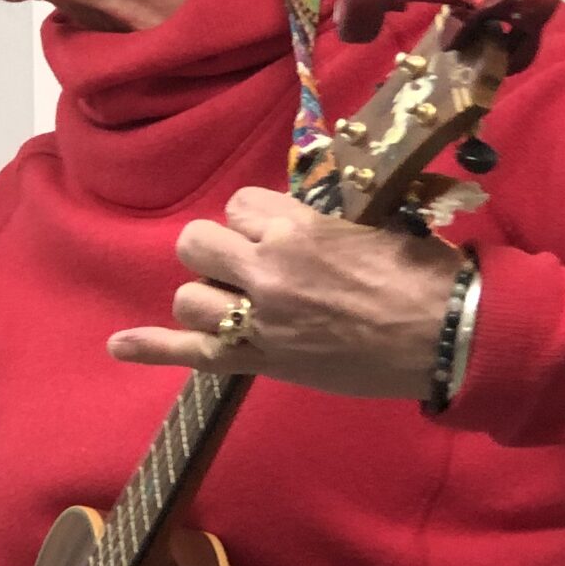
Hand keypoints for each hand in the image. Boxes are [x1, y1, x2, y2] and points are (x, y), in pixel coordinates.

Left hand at [106, 185, 461, 397]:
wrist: (445, 335)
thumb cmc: (420, 276)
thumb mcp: (371, 229)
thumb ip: (320, 226)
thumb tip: (296, 226)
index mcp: (297, 227)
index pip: (238, 204)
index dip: (253, 222)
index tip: (277, 237)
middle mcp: (267, 268)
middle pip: (198, 244)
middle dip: (219, 252)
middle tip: (254, 270)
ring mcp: (259, 318)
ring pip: (190, 296)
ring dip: (210, 298)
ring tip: (239, 307)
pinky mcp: (259, 361)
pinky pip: (190, 352)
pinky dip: (151, 347)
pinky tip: (119, 345)